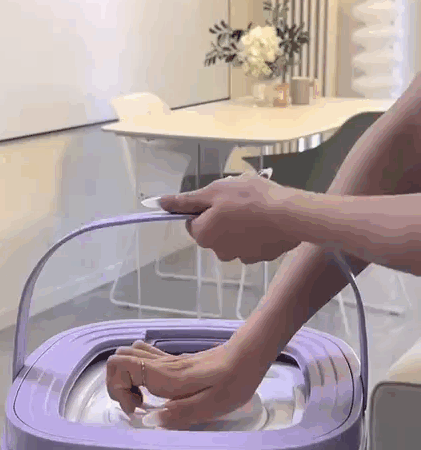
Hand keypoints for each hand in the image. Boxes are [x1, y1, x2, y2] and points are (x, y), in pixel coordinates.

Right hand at [106, 340, 267, 428]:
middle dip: (117, 385)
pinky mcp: (176, 361)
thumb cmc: (234, 380)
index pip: (120, 365)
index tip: (137, 409)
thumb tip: (152, 421)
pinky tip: (157, 390)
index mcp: (166, 375)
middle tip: (137, 405)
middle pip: (118, 358)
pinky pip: (145, 357)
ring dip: (127, 377)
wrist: (249, 355)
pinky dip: (140, 372)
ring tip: (144, 398)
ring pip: (130, 355)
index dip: (118, 389)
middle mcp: (162, 364)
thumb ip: (180, 413)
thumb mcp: (212, 404)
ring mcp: (168, 360)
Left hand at [159, 173, 301, 263]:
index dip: (205, 207)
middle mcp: (218, 251)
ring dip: (240, 225)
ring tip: (257, 208)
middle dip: (223, 216)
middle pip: (214, 231)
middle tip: (240, 200)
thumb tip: (160, 204)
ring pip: (234, 238)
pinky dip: (257, 233)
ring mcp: (241, 257)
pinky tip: (268, 221)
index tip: (220, 197)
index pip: (193, 221)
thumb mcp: (214, 191)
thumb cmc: (248, 198)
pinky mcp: (261, 257)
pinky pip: (253, 243)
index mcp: (203, 234)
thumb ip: (186, 201)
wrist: (289, 215)